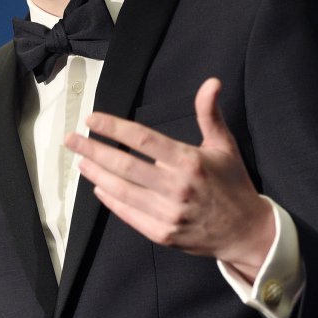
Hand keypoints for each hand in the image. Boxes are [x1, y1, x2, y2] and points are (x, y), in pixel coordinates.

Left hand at [64, 78, 273, 281]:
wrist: (246, 232)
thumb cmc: (232, 184)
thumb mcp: (224, 146)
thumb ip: (210, 114)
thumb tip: (211, 82)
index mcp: (189, 162)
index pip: (143, 139)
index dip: (114, 128)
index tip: (92, 119)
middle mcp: (176, 188)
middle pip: (124, 165)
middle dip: (93, 150)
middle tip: (70, 139)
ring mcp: (168, 214)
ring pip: (121, 190)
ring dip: (96, 174)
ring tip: (80, 160)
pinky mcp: (163, 234)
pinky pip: (128, 214)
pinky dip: (110, 200)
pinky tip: (98, 187)